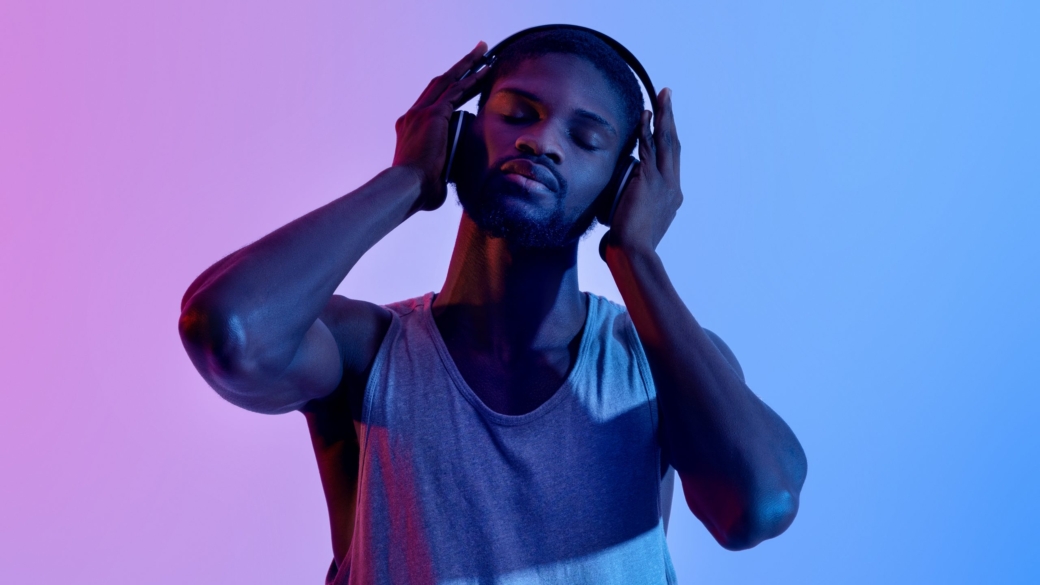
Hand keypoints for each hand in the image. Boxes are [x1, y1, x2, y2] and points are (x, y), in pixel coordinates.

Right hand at [392, 41, 489, 211]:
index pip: (433, 102)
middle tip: (476, 52)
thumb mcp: (431, 177)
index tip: (464, 80)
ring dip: (468, 65)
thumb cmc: (418, 192)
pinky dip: (472, 80)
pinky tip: (486, 71)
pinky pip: (456, 91)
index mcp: (409, 128)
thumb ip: (441, 170)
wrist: (406, 189)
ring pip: (448, 81)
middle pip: (440, 83)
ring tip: (484, 51)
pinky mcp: (433, 116)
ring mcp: (421, 113)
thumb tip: (448, 179)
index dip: (450, 89)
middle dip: (460, 67)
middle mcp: (412, 115)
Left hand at [602, 88, 682, 258]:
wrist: (633, 253)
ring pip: (667, 142)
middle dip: (670, 118)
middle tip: (668, 95)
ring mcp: (665, 183)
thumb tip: (616, 216)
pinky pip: (650, 149)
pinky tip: (645, 115)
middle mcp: (673, 187)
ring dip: (664, 116)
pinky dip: (648, 130)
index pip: (671, 160)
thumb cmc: (628, 246)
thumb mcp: (633, 224)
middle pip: (674, 145)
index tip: (664, 120)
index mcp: (672, 196)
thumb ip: (629, 212)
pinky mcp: (651, 181)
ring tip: (663, 95)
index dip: (668, 137)